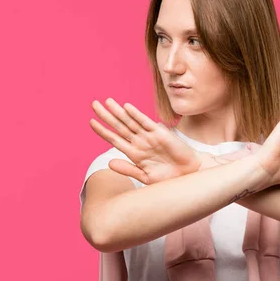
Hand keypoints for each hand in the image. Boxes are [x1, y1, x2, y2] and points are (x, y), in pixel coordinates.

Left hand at [89, 98, 209, 184]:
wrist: (189, 175)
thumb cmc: (169, 178)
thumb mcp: (145, 177)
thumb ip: (128, 170)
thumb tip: (109, 163)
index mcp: (134, 153)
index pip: (115, 139)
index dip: (102, 130)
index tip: (91, 121)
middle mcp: (140, 142)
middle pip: (119, 126)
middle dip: (106, 116)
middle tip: (93, 104)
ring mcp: (149, 137)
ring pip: (130, 122)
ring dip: (118, 112)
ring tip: (106, 102)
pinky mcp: (161, 134)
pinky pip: (146, 123)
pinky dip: (137, 115)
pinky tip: (127, 108)